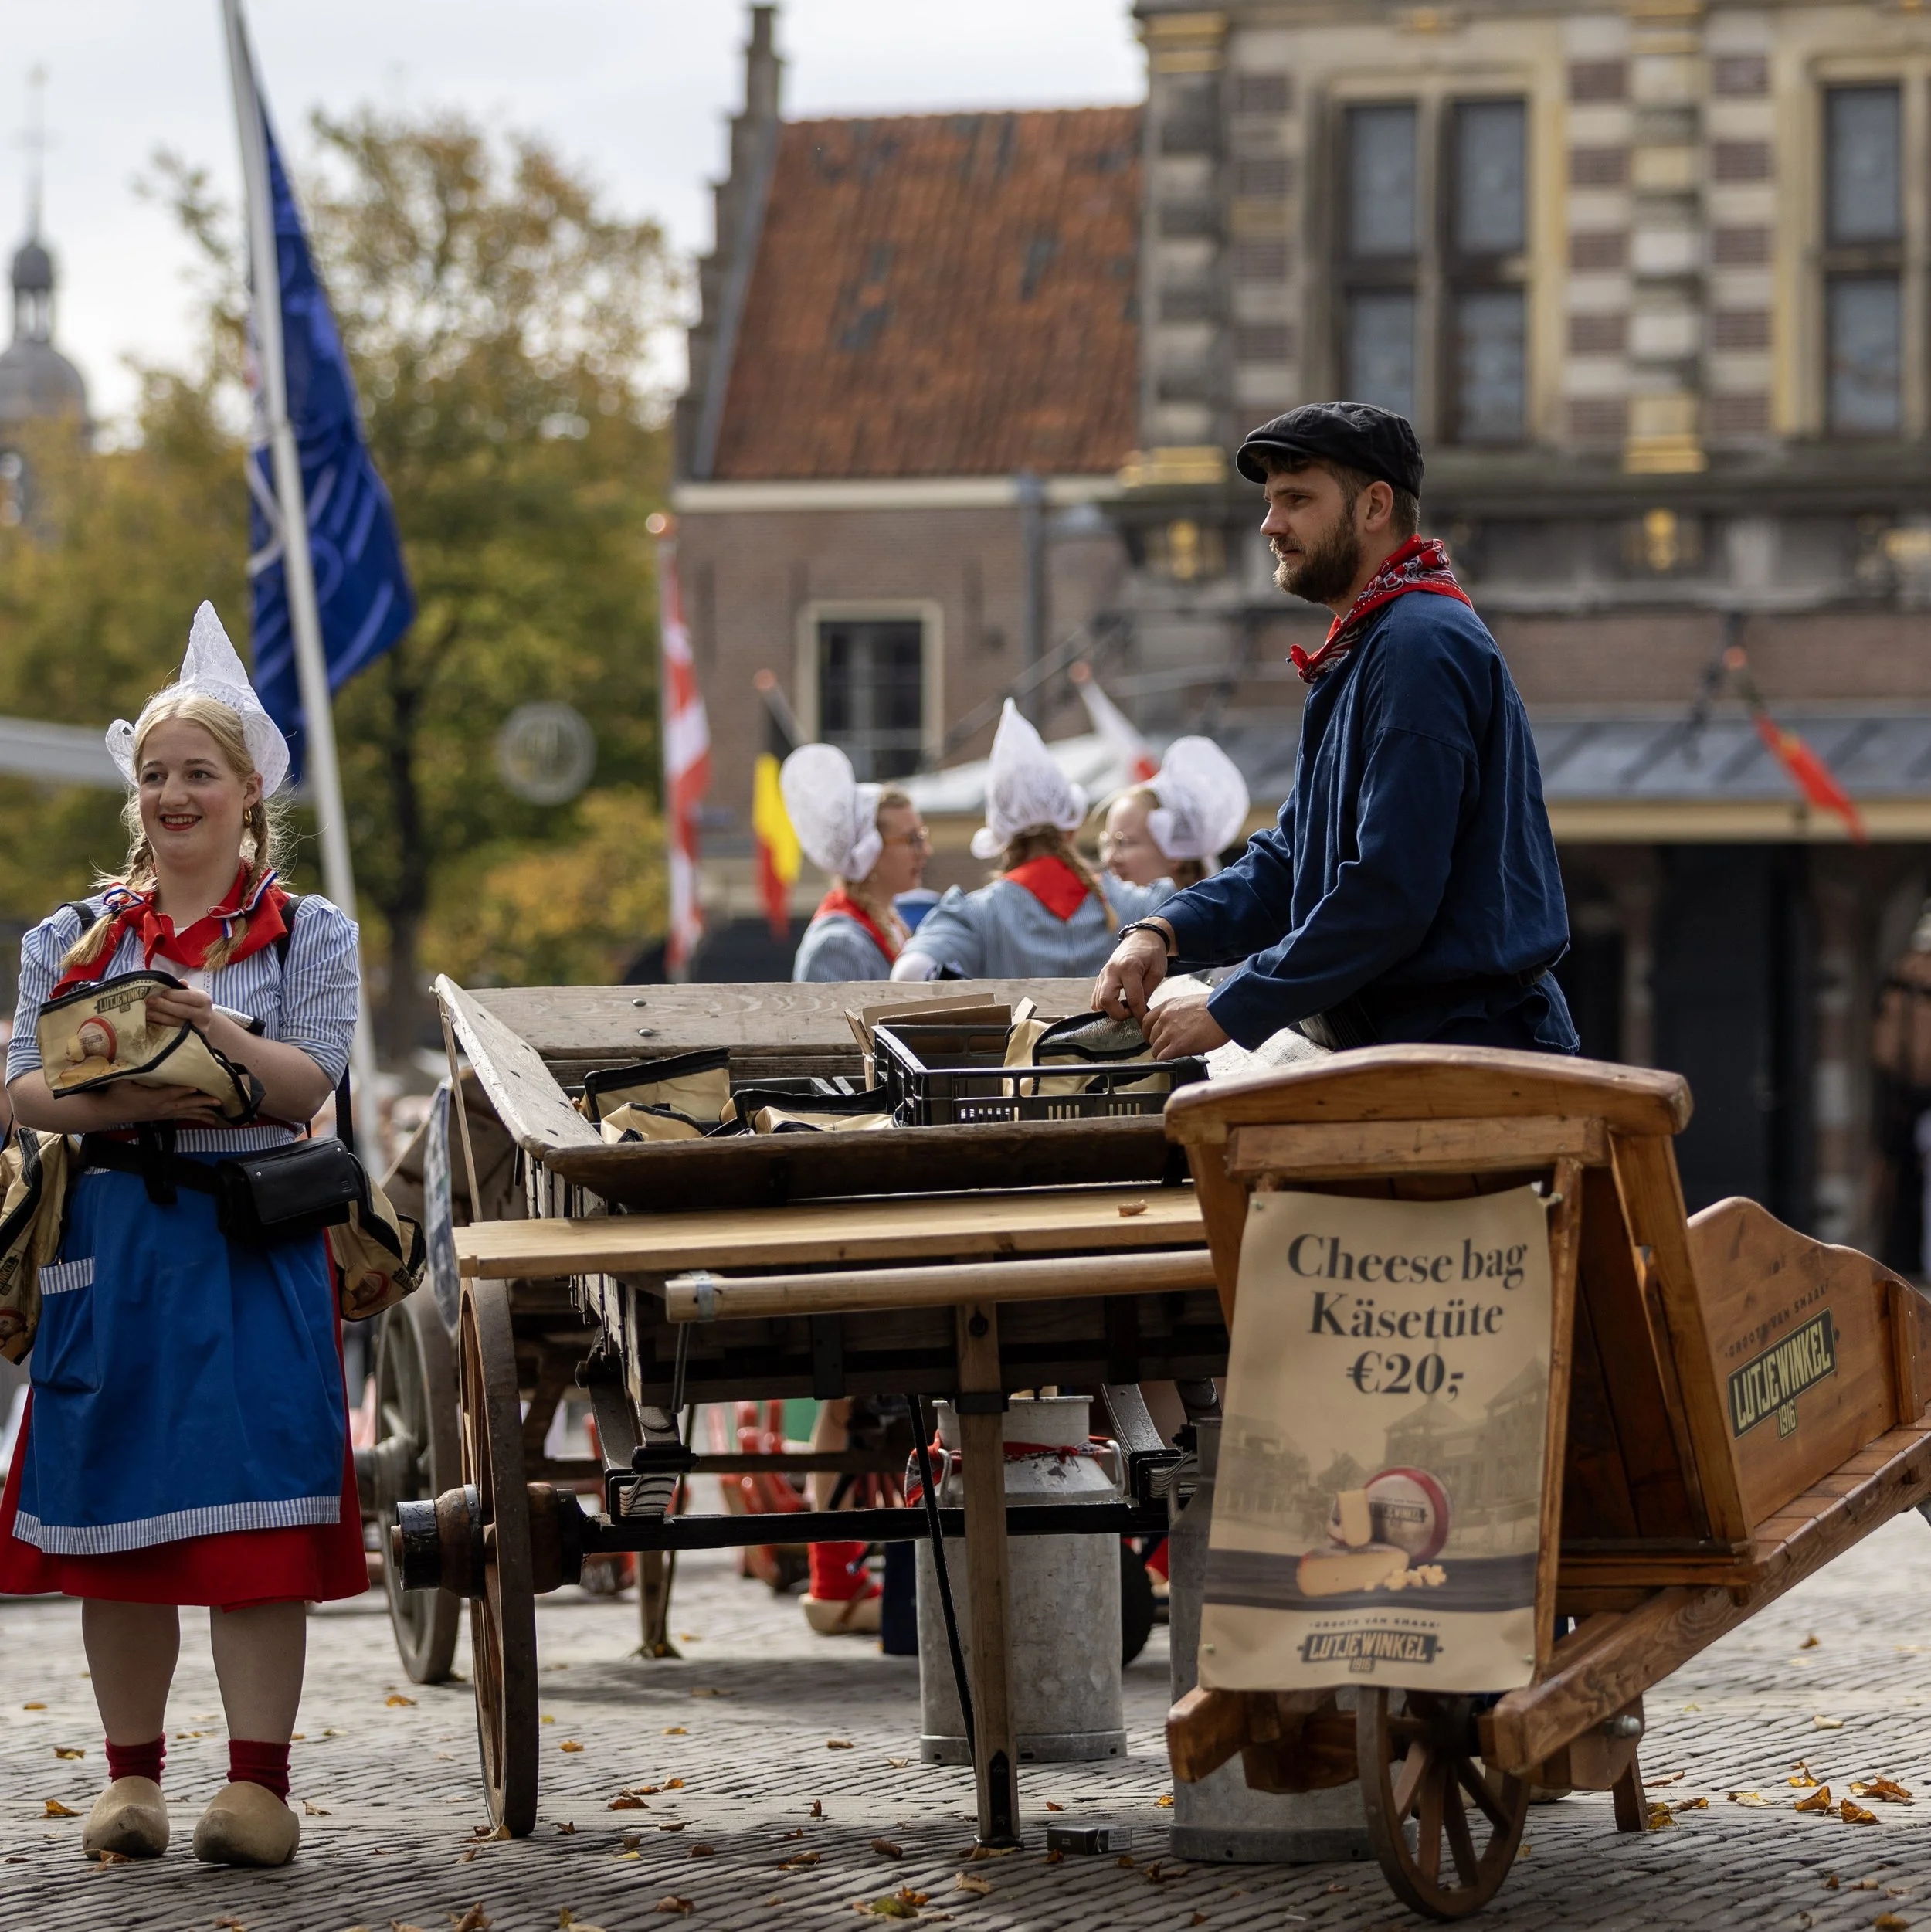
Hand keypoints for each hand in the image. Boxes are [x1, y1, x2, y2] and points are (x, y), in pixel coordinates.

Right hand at [99, 1082, 226, 1128]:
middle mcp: (161, 1107)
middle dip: (202, 1102)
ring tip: (218, 1114)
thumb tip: (139, 1056)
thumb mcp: (121, 1081)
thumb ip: (131, 1070)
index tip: (196, 1088)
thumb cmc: (116, 1094)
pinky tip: (207, 1118)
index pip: (170, 1093)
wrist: (109, 1112)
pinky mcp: (163, 1116)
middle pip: (184, 1104)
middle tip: (218, 1101)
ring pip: (186, 1112)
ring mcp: (163, 1113)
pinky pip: (183, 1116)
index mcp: (152, 1098)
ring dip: (203, 1112)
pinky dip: (196, 1116)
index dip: (183, 1091)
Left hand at [145, 984, 250, 1065]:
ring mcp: (198, 1028)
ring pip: (176, 1022)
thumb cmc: (193, 1005)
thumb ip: (184, 989)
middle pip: (182, 1010)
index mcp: (204, 1000)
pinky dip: (161, 1025)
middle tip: (149, 1001)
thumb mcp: (192, 994)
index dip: (174, 994)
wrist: (203, 1023)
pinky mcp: (190, 1038)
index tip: (161, 993)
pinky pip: (173, 1031)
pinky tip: (151, 1021)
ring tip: (146, 1012)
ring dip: (159, 1016)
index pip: (189, 996)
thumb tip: (180, 982)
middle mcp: (204, 1015)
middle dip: (163, 1005)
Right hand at [1092, 929, 1170, 1020]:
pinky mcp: (1100, 978)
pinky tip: (1119, 1003)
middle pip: (1105, 1001)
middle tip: (1131, 1013)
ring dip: (1111, 1010)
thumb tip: (1139, 1012)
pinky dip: (1105, 1006)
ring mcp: (1103, 974)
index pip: (1132, 998)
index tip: (1144, 1021)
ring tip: (1126, 1007)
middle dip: (1118, 1014)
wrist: (1141, 938)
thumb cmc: (1152, 954)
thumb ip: (1147, 991)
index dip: (1138, 1014)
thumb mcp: (1157, 972)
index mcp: (1129, 968)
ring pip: (1097, 1002)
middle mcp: (1112, 971)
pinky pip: (1096, 998)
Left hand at [1146, 986, 1230, 1060]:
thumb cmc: (1215, 1007)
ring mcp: (1170, 1031)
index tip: (1152, 1037)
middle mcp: (1165, 1017)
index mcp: (1168, 1006)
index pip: (1147, 1020)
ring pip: (1156, 1049)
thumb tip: (1176, 1024)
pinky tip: (1174, 1060)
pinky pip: (1163, 1057)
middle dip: (1158, 1044)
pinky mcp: (1178, 1045)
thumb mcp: (1189, 1003)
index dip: (1149, 1032)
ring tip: (1173, 1055)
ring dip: (1163, 1054)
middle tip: (1166, 1048)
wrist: (1224, 1012)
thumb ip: (1178, 1013)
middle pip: (1151, 1037)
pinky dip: (1166, 1061)